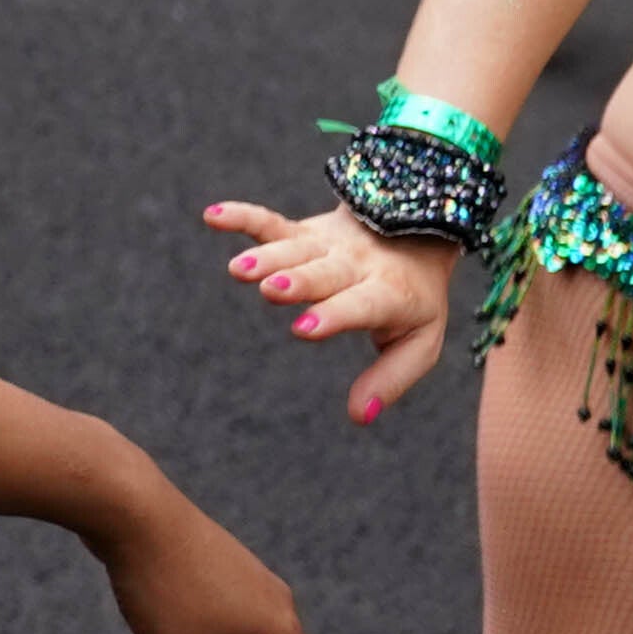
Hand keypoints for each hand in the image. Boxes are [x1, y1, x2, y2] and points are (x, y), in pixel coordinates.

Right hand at [204, 197, 462, 419]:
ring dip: (267, 258)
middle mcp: (356, 265)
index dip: (334, 315)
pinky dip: (242, 217)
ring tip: (239, 270)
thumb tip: (359, 416)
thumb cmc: (413, 302)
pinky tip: (213, 217)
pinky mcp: (303, 232)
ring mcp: (328, 245)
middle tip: (271, 291)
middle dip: (297, 281)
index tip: (303, 328)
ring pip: (294, 249)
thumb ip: (390, 378)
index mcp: (389, 293)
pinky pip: (270, 222)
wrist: (419, 233)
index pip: (361, 305)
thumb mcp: (419, 344)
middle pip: (323, 273)